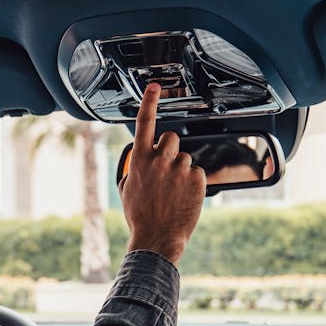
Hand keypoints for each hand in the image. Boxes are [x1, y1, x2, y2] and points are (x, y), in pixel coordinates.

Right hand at [120, 83, 205, 264]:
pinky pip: (197, 172)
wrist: (157, 239)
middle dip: (170, 150)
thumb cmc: (140, 217)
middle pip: (171, 138)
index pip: (146, 122)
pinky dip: (193, 183)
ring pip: (185, 158)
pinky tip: (183, 198)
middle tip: (166, 170)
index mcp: (140, 160)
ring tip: (173, 192)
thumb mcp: (127, 189)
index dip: (150, 102)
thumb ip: (135, 168)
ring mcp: (180, 169)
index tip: (154, 86)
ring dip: (181, 171)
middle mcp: (160, 160)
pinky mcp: (197, 179)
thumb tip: (142, 161)